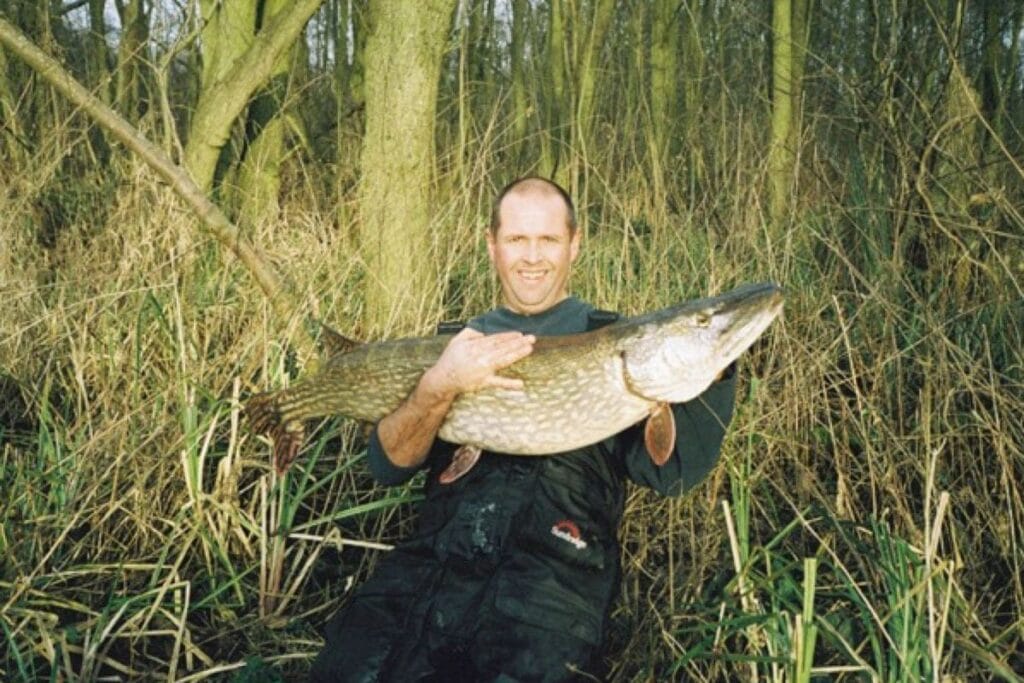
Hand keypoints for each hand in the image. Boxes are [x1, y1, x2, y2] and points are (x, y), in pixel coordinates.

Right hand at [420, 327, 534, 398]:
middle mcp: (480, 356)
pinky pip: (497, 383)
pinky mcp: (483, 382)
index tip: (519, 334)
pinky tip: (520, 384)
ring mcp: (483, 369)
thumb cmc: (450, 359)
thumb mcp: (457, 340)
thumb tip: (484, 329)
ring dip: (517, 354)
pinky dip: (509, 384)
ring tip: (529, 348)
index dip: (508, 336)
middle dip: (518, 342)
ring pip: (503, 360)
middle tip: (532, 338)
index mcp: (475, 346)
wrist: (442, 378)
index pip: (495, 339)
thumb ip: (470, 332)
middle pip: (502, 347)